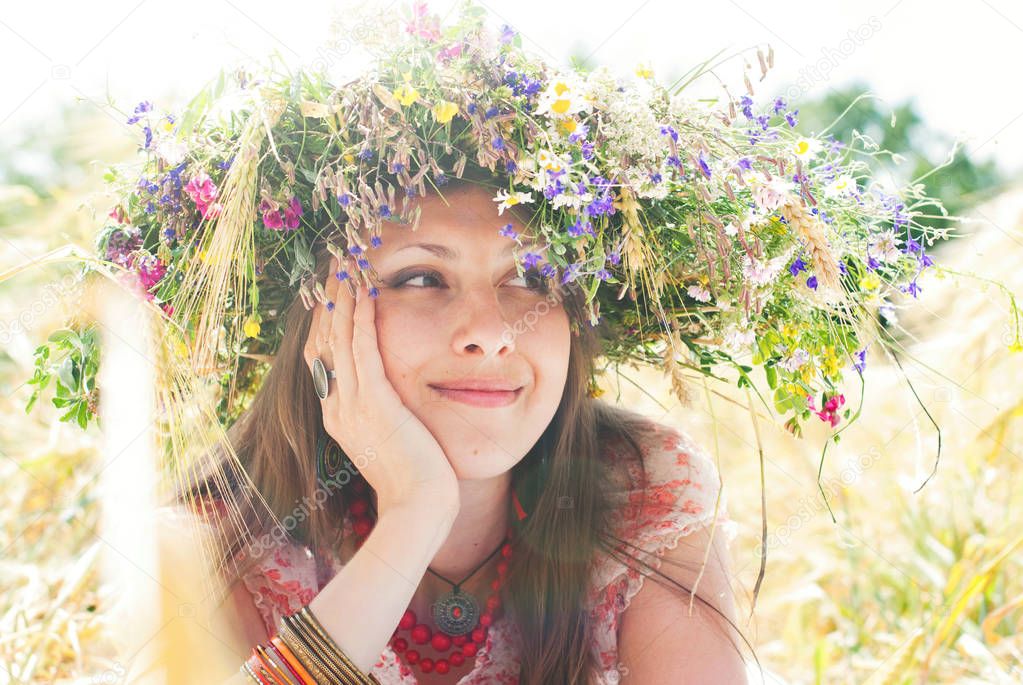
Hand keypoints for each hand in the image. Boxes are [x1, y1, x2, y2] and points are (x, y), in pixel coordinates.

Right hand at [302, 256, 459, 517]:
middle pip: (324, 339)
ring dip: (343, 296)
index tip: (336, 290)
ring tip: (346, 263)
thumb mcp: (393, 441)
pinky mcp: (374, 403)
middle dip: (330, 299)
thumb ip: (385, 415)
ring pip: (339, 337)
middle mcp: (337, 405)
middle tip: (335, 264)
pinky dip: (362, 317)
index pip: (324, 356)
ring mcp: (352, 404)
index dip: (328, 320)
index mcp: (339, 414)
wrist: (417, 510)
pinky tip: (366, 291)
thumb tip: (394, 399)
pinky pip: (363, 349)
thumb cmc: (416, 481)